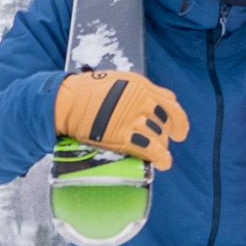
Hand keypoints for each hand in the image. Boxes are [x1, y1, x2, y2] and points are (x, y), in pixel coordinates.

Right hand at [56, 70, 188, 170]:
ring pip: (159, 135)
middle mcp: (140, 100)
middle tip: (161, 144)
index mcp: (140, 86)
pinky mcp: (123, 135)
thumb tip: (154, 102)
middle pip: (164, 121)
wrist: (66, 101)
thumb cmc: (86, 92)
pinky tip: (163, 163)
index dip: (178, 119)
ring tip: (160, 155)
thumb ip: (136, 91)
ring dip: (162, 147)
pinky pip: (150, 148)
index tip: (178, 131)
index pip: (169, 102)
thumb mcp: (117, 81)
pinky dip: (160, 157)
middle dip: (165, 135)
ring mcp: (132, 118)